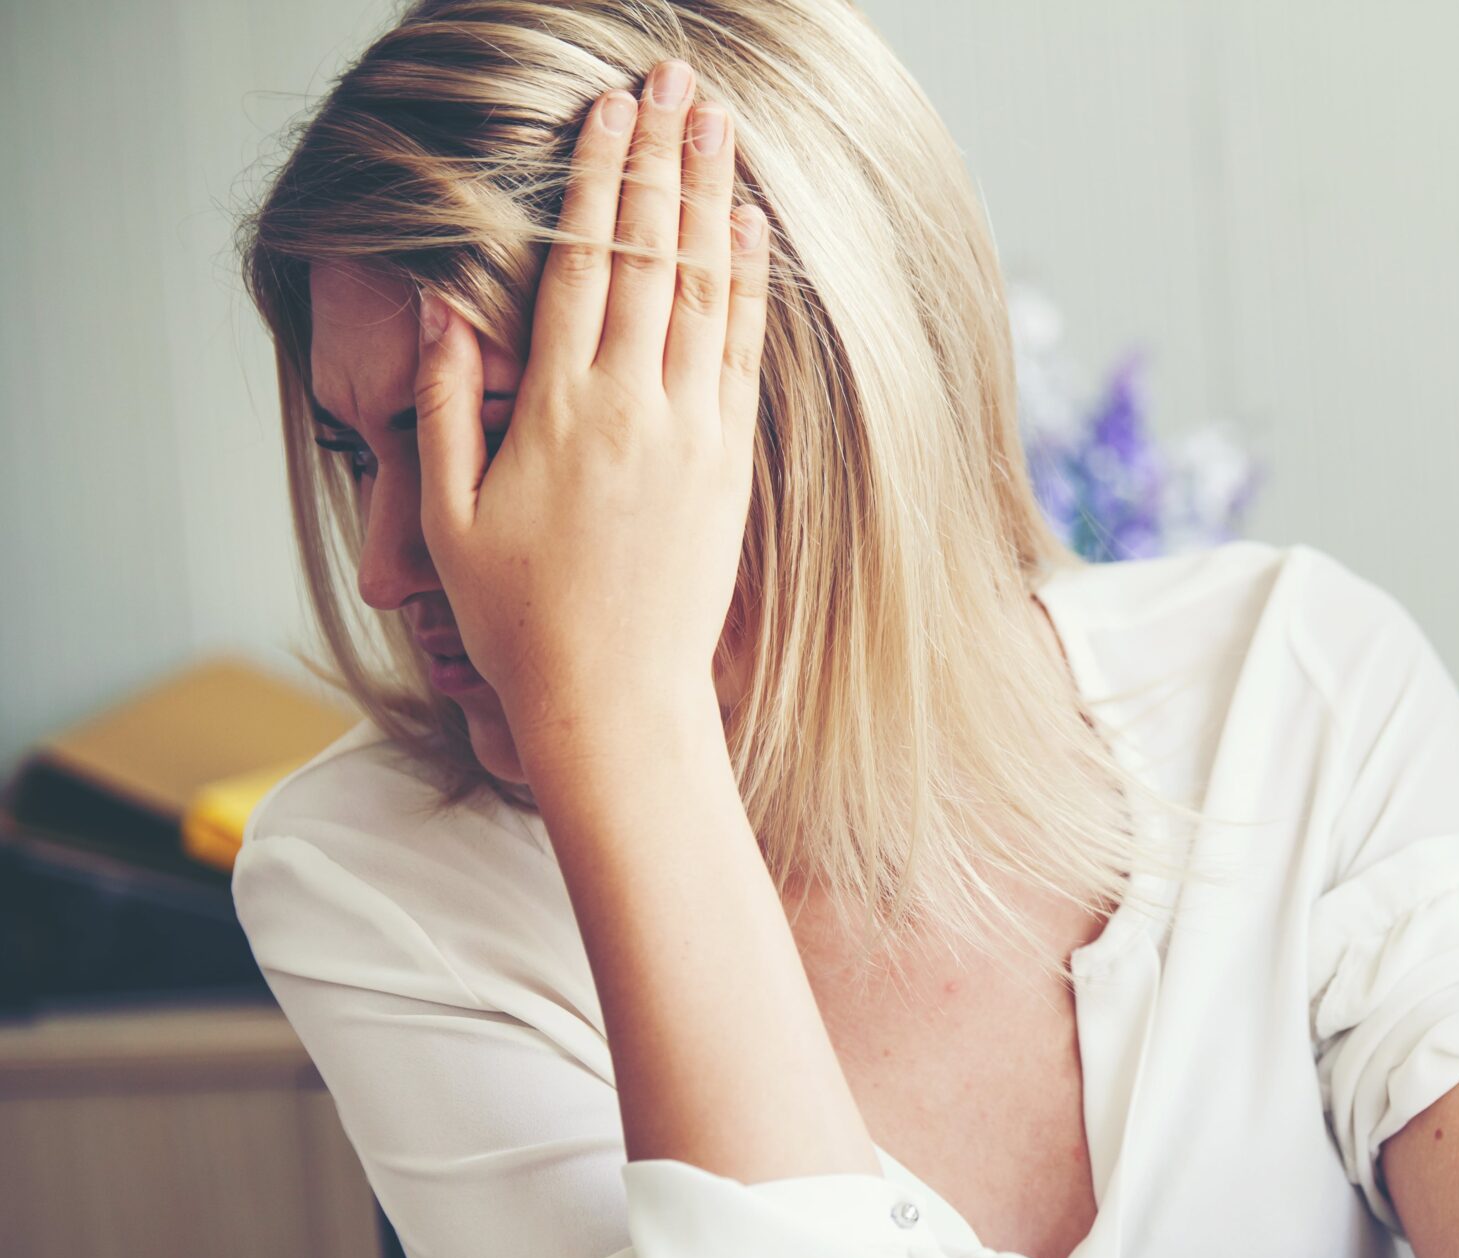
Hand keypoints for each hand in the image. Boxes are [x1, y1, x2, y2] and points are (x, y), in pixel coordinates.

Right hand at [411, 60, 767, 750]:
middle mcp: (633, 410)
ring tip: (717, 125)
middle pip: (649, 255)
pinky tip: (749, 230)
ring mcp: (692, 436)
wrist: (615, 702)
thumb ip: (443, 402)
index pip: (580, 264)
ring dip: (711, 199)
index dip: (595, 179)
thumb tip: (437, 308)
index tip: (605, 111)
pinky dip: (746, 284)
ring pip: (704, 290)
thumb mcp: (447, 513)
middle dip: (661, 159)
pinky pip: (742, 353)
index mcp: (557, 411)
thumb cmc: (518, 619)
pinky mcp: (730, 466)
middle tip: (674, 81)